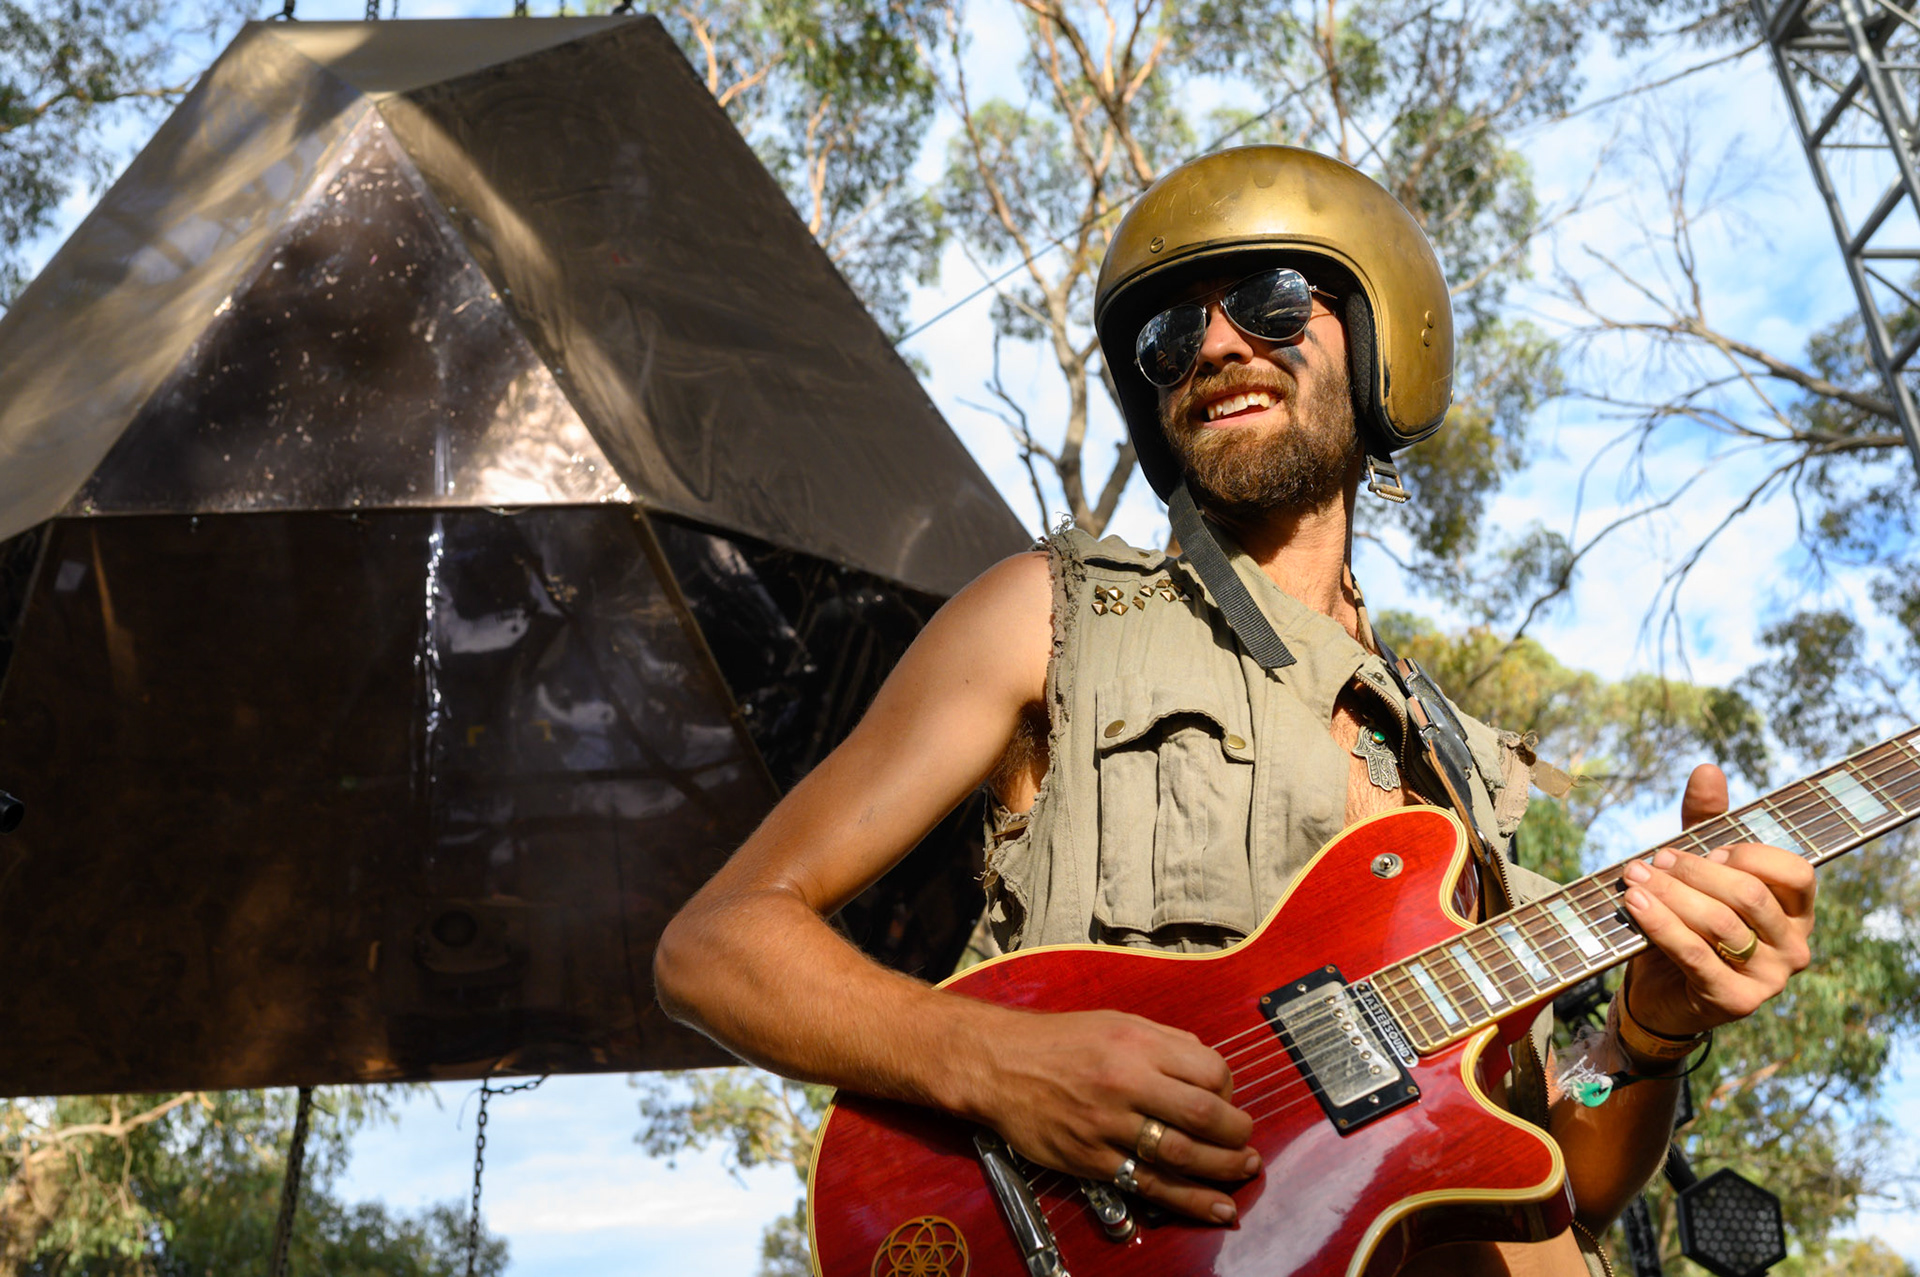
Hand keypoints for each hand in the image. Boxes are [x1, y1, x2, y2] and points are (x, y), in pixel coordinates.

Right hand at [971, 1007, 1258, 1223]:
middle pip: (1203, 1115)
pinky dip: (1189, 1200)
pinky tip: (1216, 1208)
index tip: (1228, 1101)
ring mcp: (1107, 1124)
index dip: (1230, 1090)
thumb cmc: (1057, 1041)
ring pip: (1181, 1155)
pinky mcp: (1091, 1159)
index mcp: (1136, 1043)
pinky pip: (1148, 1184)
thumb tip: (1209, 1070)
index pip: (1208, 1070)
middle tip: (1245, 1142)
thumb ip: (1164, 1043)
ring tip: (1244, 1171)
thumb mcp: (1115, 1022)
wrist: (997, 1064)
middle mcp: (1125, 1082)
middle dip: (1237, 1134)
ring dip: (1222, 1169)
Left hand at [1619, 764, 1815, 1040]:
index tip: (1710, 849)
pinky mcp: (1735, 1001)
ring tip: (1633, 877)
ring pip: (1721, 924)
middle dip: (1694, 871)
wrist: (1660, 989)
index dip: (1749, 855)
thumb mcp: (1698, 868)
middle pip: (1750, 895)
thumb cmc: (1687, 919)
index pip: (1795, 872)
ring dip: (1670, 894)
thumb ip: (1706, 822)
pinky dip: (1660, 923)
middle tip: (1652, 859)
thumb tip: (1707, 768)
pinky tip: (1633, 903)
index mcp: (1797, 911)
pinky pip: (1696, 955)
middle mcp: (1795, 946)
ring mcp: (1770, 979)